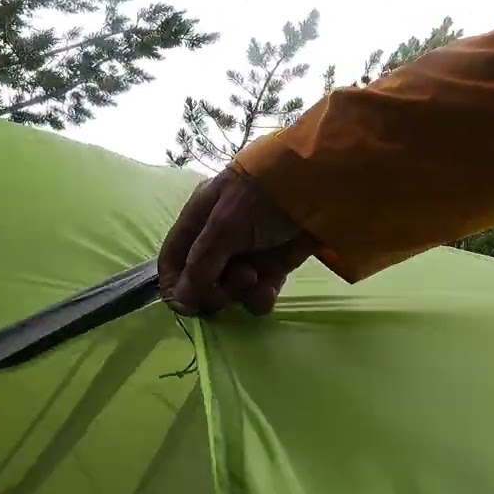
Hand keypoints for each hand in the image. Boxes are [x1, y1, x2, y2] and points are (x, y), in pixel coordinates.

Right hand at [159, 167, 317, 315]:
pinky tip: (269, 289)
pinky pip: (257, 293)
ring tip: (254, 278)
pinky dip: (261, 297)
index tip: (187, 306)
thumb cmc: (262, 198)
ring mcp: (246, 253)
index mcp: (197, 221)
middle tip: (227, 288)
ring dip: (239, 293)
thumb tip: (180, 303)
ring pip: (230, 291)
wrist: (320, 187)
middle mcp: (217, 239)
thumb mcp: (224, 226)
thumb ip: (200, 266)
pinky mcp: (274, 265)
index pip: (173, 261)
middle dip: (212, 291)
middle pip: (200, 282)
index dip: (175, 286)